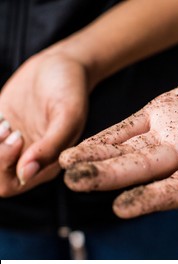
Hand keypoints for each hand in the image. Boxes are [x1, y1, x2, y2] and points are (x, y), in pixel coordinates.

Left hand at [0, 52, 88, 195]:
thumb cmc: (70, 89)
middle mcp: (27, 157)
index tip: (17, 137)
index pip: (12, 184)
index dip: (5, 167)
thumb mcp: (67, 115)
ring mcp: (11, 142)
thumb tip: (26, 174)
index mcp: (46, 163)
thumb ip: (51, 147)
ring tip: (5, 121)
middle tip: (7, 128)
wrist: (60, 64)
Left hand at [59, 69, 177, 231]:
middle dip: (110, 177)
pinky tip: (81, 143)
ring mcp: (174, 132)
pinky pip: (131, 125)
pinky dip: (108, 135)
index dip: (154, 197)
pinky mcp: (166, 110)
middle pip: (145, 169)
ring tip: (63, 164)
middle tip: (73, 183)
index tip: (121, 207)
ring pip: (131, 148)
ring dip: (99, 157)